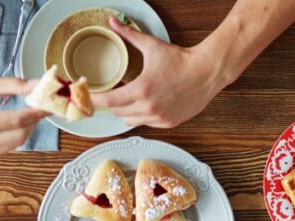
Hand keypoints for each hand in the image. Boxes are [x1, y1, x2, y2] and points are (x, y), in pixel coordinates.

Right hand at [0, 76, 47, 157]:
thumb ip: (14, 85)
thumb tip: (37, 85)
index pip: (17, 121)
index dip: (36, 113)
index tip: (49, 105)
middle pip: (20, 135)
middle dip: (34, 121)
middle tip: (41, 108)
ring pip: (17, 143)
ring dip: (28, 128)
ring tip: (30, 113)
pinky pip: (9, 146)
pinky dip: (17, 135)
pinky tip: (18, 123)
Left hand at [93, 17, 226, 127]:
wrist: (206, 72)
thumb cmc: (180, 60)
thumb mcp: (152, 46)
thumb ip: (129, 35)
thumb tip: (114, 22)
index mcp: (141, 89)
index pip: (109, 101)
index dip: (96, 100)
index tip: (88, 97)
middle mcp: (149, 107)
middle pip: (117, 113)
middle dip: (112, 103)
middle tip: (113, 93)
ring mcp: (159, 118)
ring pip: (130, 121)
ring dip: (126, 111)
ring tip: (130, 99)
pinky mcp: (168, 123)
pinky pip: (146, 123)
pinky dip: (142, 116)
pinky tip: (147, 104)